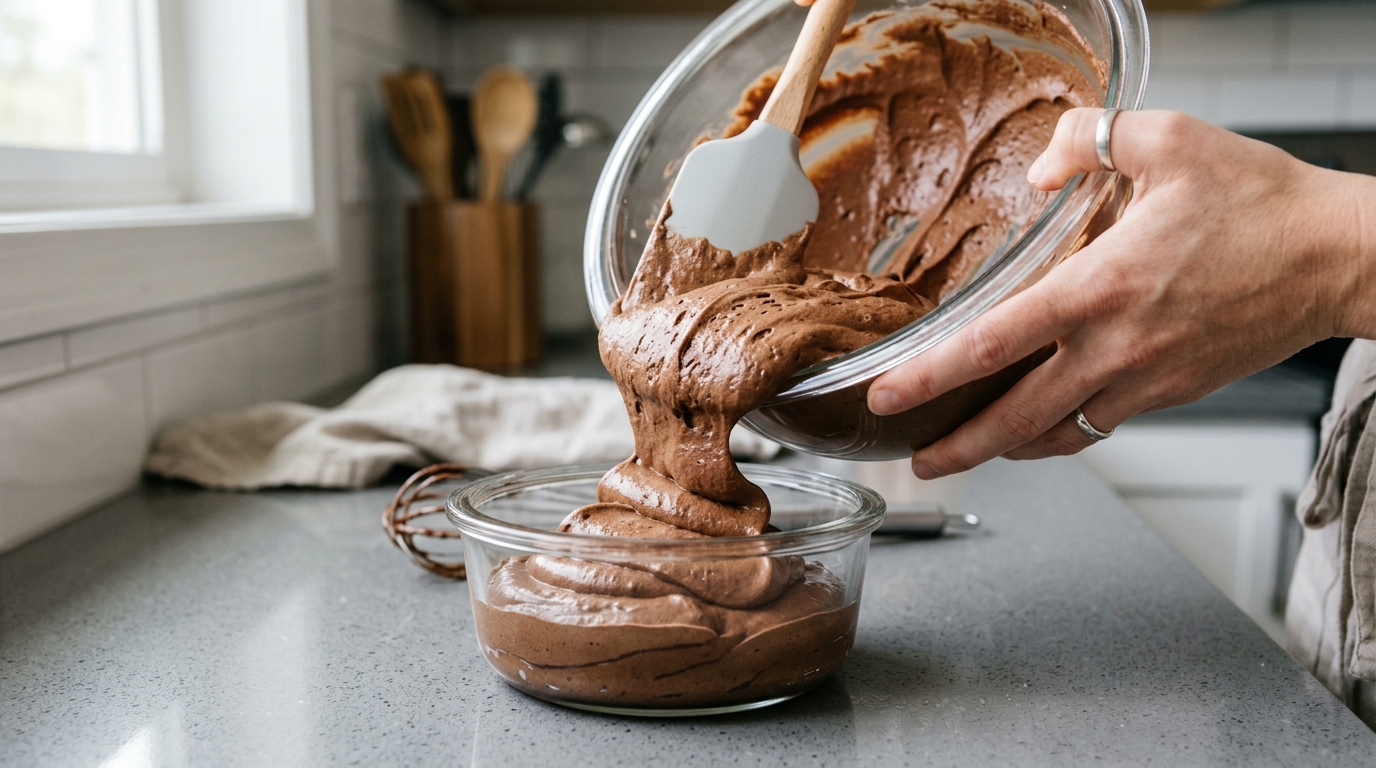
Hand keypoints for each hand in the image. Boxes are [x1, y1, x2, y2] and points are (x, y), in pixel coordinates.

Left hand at [867, 108, 1375, 479]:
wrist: (1340, 258)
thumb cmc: (1263, 202)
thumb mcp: (1171, 139)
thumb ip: (1090, 141)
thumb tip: (1040, 166)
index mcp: (1100, 287)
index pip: (993, 342)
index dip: (932, 375)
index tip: (887, 395)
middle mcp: (1114, 346)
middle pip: (1014, 417)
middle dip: (956, 446)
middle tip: (914, 458)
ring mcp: (1144, 379)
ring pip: (1056, 433)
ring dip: (1004, 450)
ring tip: (963, 454)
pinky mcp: (1170, 393)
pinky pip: (1098, 426)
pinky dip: (1059, 436)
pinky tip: (1038, 431)